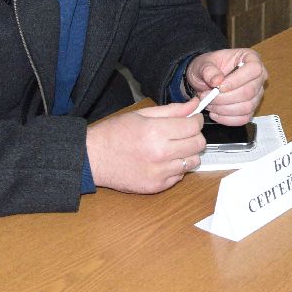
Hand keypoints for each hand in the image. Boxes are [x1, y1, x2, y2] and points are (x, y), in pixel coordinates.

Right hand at [86, 101, 206, 193]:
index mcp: (156, 132)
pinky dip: (176, 168)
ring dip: (187, 153)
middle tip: (183, 133)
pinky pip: (180, 176)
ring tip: (173, 148)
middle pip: (198, 145)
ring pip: (193, 162)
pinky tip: (162, 161)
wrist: (93, 158)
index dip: (196, 120)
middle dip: (194, 136)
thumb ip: (172, 110)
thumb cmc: (114, 133)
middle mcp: (160, 154)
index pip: (193, 126)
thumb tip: (195, 104)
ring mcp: (159, 173)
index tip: (191, 119)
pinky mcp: (156, 187)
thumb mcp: (141, 114)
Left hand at [185, 49, 266, 125]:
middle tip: (207, 97)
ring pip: (247, 107)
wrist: (204, 79)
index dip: (237, 80)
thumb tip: (217, 81)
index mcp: (251, 58)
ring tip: (209, 104)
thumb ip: (208, 70)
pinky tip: (215, 113)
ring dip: (224, 109)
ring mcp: (257, 94)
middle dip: (225, 98)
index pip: (254, 69)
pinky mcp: (251, 108)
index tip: (219, 87)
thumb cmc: (207, 67)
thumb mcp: (203, 64)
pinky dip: (227, 119)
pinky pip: (244, 118)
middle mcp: (258, 76)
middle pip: (249, 92)